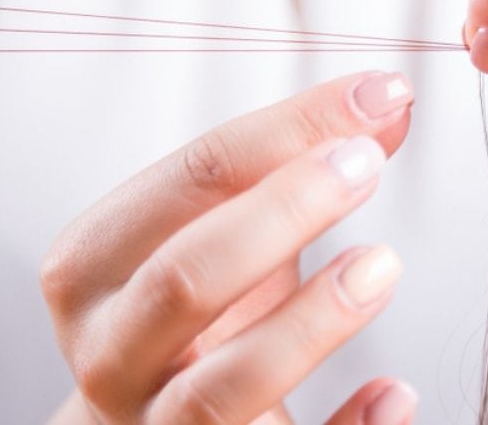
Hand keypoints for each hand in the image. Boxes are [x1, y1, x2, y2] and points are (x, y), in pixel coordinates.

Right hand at [41, 72, 418, 423]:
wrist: (145, 416)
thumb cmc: (193, 306)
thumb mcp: (220, 225)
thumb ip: (292, 163)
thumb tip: (385, 102)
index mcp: (93, 265)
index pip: (190, 177)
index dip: (290, 130)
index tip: (378, 94)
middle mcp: (110, 351)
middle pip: (186, 279)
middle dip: (283, 212)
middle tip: (367, 165)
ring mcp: (154, 424)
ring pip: (218, 390)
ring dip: (309, 325)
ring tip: (383, 266)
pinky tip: (394, 392)